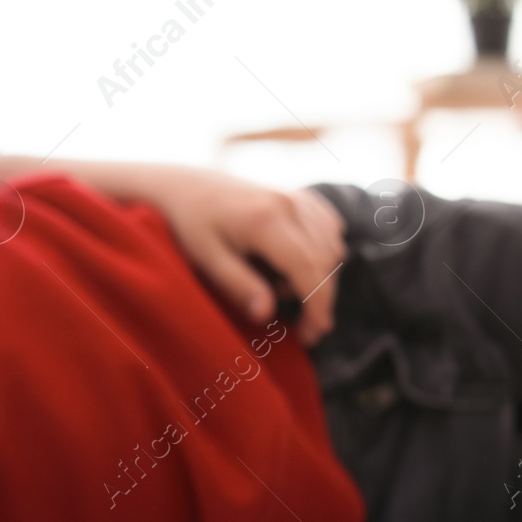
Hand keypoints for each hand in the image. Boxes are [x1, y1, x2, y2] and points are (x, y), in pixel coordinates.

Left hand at [148, 171, 345, 345]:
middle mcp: (290, 204)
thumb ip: (238, 285)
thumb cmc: (191, 224)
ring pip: (332, 247)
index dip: (317, 305)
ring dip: (320, 277)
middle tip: (305, 330)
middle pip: (325, 261)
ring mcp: (300, 198)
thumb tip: (265, 314)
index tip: (315, 333)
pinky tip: (294, 267)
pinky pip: (330, 231)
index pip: (308, 268)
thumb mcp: (206, 258)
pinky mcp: (304, 197)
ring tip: (281, 291)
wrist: (189, 187)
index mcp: (265, 219)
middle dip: (321, 299)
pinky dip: (323, 254)